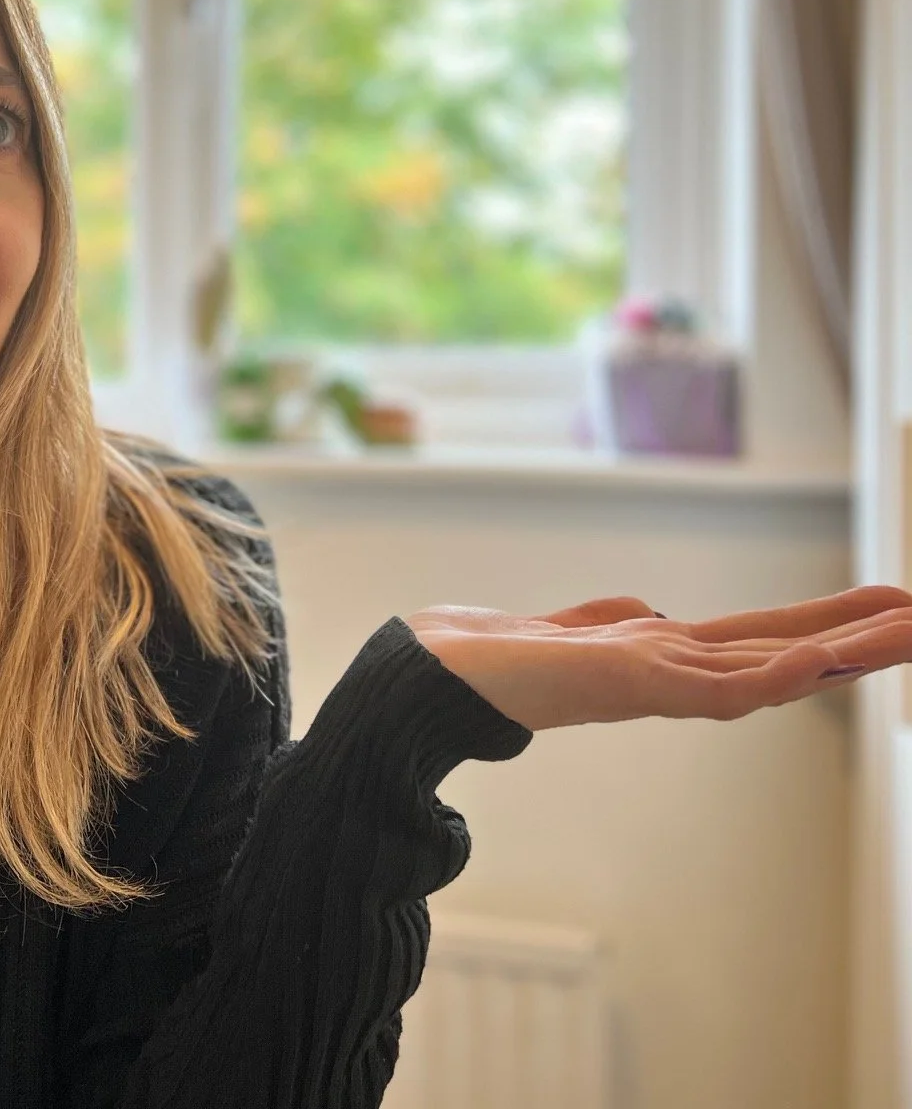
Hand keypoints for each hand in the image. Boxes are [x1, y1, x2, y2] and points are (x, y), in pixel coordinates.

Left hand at [406, 585, 911, 731]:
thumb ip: (612, 620)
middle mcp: (671, 667)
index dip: (827, 628)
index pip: (764, 639)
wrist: (428, 677)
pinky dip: (768, 677)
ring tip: (910, 625)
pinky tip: (817, 666)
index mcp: (662, 654)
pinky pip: (714, 685)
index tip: (887, 608)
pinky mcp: (629, 684)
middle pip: (786, 648)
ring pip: (770, 665)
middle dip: (860, 636)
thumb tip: (649, 611)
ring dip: (843, 649)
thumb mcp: (572, 626)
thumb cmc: (489, 655)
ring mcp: (656, 678)